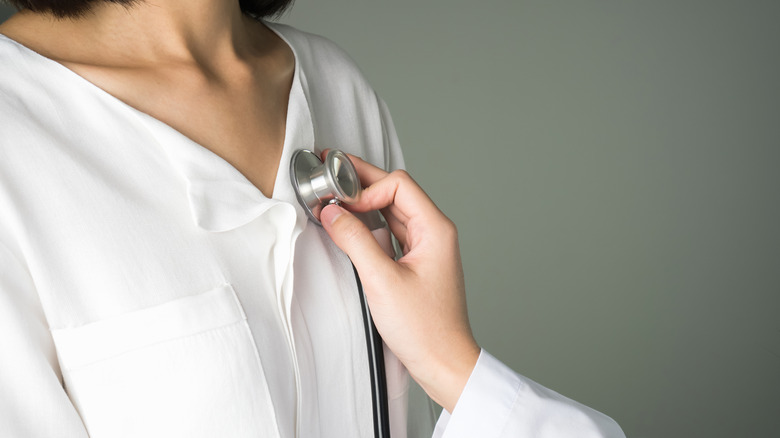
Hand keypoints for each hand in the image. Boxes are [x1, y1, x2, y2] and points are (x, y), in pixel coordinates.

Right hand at [319, 152, 480, 412]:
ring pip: (391, 211)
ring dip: (363, 202)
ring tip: (334, 194)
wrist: (443, 363)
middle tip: (329, 166)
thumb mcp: (382, 281)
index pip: (398, 185)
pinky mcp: (415, 263)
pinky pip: (390, 232)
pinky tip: (349, 225)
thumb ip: (355, 241)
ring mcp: (425, 247)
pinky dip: (368, 224)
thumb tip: (331, 212)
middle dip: (361, 181)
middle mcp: (433, 233)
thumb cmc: (425, 329)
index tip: (341, 204)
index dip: (366, 188)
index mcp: (435, 229)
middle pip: (394, 191)